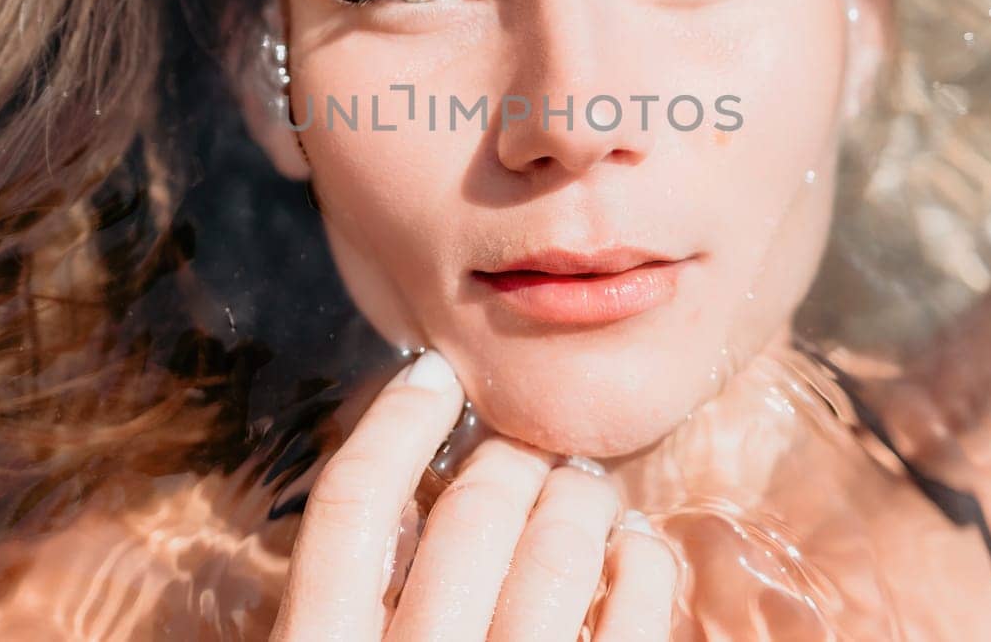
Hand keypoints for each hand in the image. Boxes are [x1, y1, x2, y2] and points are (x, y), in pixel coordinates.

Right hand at [269, 350, 678, 640]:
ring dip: (578, 501)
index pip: (349, 512)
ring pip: (556, 554)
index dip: (390, 427)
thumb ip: (349, 600)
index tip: (431, 373)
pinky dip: (640, 566)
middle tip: (525, 445)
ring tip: (582, 490)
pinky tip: (633, 551)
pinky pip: (631, 617)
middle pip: (470, 517)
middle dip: (507, 459)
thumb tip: (401, 493)